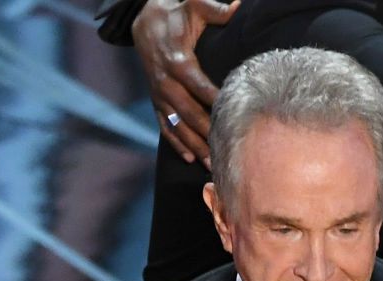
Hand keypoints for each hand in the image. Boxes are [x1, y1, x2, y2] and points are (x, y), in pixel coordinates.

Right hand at [132, 0, 240, 165]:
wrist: (146, 23)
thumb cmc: (176, 15)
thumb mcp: (193, 6)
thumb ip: (213, 9)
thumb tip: (236, 7)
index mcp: (177, 61)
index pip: (198, 85)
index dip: (213, 101)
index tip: (230, 115)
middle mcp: (166, 82)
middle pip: (188, 113)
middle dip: (205, 134)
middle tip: (223, 151)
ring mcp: (160, 95)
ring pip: (178, 125)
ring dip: (194, 146)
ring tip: (211, 164)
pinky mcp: (157, 102)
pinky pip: (165, 126)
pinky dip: (175, 143)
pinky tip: (188, 158)